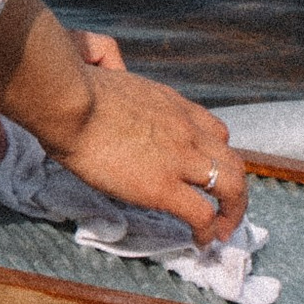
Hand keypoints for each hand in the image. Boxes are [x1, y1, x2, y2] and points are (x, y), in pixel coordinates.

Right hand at [50, 62, 244, 238]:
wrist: (68, 102)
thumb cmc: (74, 86)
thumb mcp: (104, 65)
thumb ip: (113, 63)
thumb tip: (106, 62)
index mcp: (171, 103)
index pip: (214, 130)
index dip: (216, 155)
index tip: (206, 172)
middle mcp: (185, 129)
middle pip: (232, 160)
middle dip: (235, 188)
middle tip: (225, 208)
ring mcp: (178, 158)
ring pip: (231, 186)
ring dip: (233, 211)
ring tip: (223, 230)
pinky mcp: (163, 187)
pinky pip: (202, 214)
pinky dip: (208, 232)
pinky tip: (201, 241)